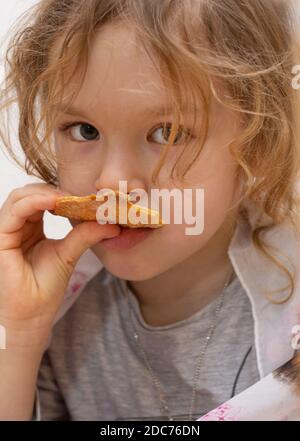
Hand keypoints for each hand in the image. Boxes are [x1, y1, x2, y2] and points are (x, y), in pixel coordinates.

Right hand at [0, 183, 119, 346]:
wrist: (33, 314)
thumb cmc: (45, 287)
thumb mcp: (70, 254)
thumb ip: (85, 235)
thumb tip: (113, 224)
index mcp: (32, 227)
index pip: (41, 198)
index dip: (61, 193)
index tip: (85, 197)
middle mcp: (18, 226)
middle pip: (29, 193)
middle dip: (53, 190)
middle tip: (77, 196)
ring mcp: (7, 231)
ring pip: (19, 197)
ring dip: (44, 192)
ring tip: (67, 198)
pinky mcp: (1, 238)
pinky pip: (13, 211)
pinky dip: (33, 201)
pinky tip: (54, 201)